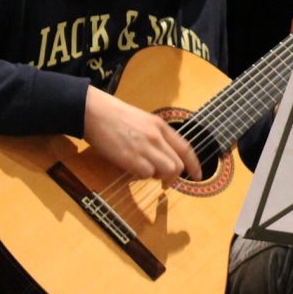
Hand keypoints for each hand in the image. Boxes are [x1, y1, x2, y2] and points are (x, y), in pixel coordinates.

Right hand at [83, 86, 202, 181]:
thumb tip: (163, 156)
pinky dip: (141, 176)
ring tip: (145, 171)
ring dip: (157, 177)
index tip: (197, 176)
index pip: (186, 149)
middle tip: (164, 182)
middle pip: (177, 165)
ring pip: (166, 171)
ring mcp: (144, 147)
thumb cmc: (116, 116)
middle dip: (173, 177)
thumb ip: (156, 136)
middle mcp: (156, 137)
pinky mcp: (129, 156)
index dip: (194, 165)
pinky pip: (145, 174)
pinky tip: (132, 169)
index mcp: (161, 126)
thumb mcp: (144, 121)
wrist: (94, 112)